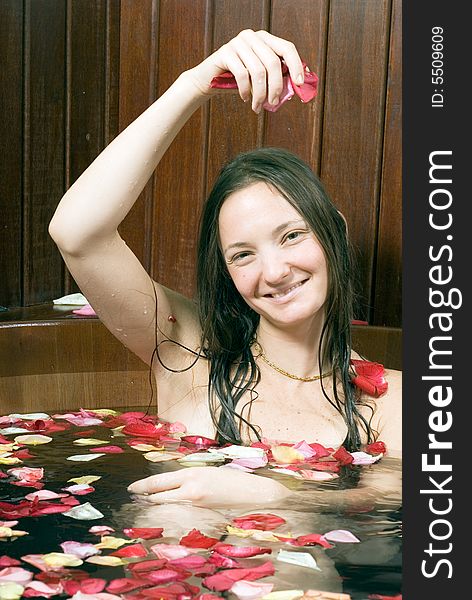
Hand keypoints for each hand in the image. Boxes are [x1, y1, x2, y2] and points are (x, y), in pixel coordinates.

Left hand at [127, 466, 291, 508]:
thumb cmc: (233, 480)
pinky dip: (172, 515)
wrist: (255, 495)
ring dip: (157, 507)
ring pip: (167, 508)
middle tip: (137, 498)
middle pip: (158, 497)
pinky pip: (181, 516)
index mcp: (192, 475)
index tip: (132, 488)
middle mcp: (191, 490)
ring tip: (149, 505)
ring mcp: (196, 506)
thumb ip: (189, 477)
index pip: (159, 482)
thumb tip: (170, 483)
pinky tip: (169, 515)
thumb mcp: (208, 472)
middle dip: (146, 498)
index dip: (142, 486)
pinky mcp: (202, 517)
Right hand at [187, 29, 303, 112]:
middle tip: (273, 103)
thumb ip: (276, 78)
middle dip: (276, 86)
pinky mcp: (225, 52)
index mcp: (264, 39)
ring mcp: (238, 43)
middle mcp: (252, 37)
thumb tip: (298, 87)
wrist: (208, 80)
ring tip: (257, 107)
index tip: (300, 84)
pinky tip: (244, 98)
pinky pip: (242, 75)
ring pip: (258, 71)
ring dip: (260, 94)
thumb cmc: (238, 81)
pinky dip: (245, 91)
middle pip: (273, 62)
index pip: (286, 48)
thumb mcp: (260, 79)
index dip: (296, 65)